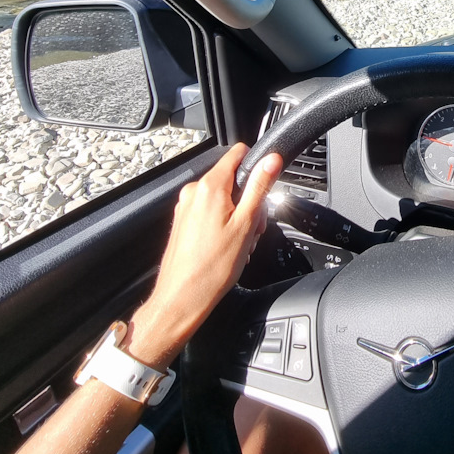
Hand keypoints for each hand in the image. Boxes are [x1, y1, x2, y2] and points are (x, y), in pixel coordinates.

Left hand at [128, 144, 282, 368]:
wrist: (182, 298)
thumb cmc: (212, 268)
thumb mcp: (246, 224)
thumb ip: (259, 187)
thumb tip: (271, 160)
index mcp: (209, 187)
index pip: (238, 154)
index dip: (256, 168)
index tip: (264, 188)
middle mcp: (193, 193)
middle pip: (233, 181)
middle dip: (249, 202)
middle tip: (253, 229)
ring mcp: (186, 208)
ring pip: (223, 200)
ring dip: (238, 218)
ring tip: (240, 244)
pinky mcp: (183, 223)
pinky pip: (210, 214)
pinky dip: (224, 227)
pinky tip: (228, 249)